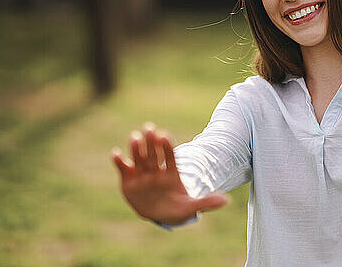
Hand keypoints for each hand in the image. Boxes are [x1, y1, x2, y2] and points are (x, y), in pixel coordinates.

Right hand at [111, 123, 228, 224]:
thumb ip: (206, 203)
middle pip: (153, 154)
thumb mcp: (191, 208)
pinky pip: (124, 169)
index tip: (164, 136)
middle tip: (149, 127)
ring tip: (134, 136)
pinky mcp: (129, 180)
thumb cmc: (177, 209)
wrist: (159, 214)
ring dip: (136, 148)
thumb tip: (226, 201)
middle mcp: (156, 171)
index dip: (167, 148)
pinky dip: (119, 161)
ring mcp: (142, 175)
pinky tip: (115, 153)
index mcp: (171, 174)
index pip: (170, 158)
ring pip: (139, 158)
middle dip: (151, 142)